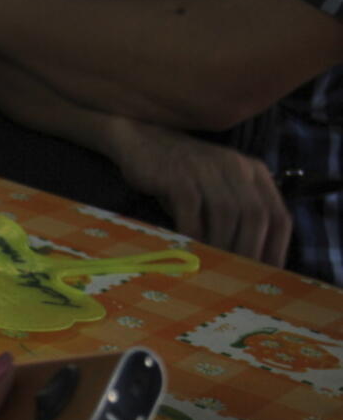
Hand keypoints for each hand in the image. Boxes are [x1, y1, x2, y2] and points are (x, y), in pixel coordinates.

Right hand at [106, 120, 291, 265]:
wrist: (142, 140)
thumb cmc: (179, 175)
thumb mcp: (215, 189)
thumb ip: (233, 214)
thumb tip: (242, 261)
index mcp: (253, 172)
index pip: (278, 215)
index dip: (276, 248)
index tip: (267, 276)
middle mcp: (236, 168)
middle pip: (256, 216)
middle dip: (250, 252)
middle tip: (238, 280)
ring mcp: (207, 170)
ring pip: (228, 214)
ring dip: (222, 246)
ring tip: (214, 270)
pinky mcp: (179, 175)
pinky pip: (192, 209)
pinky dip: (193, 233)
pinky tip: (189, 251)